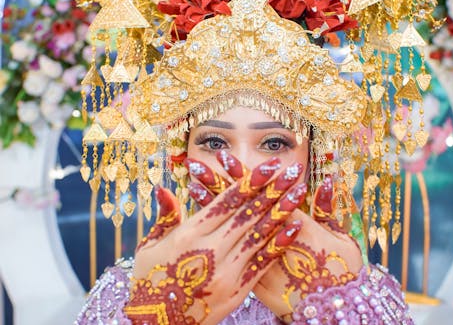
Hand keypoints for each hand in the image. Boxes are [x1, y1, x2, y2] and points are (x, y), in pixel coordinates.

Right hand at [126, 157, 304, 324]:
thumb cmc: (149, 282)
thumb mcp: (149, 247)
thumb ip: (164, 217)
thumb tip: (163, 188)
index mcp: (189, 235)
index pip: (226, 201)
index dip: (250, 181)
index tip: (269, 166)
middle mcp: (210, 250)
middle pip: (248, 214)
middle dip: (273, 190)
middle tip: (292, 171)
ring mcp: (226, 272)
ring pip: (259, 235)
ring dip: (281, 211)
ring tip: (298, 193)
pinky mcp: (236, 291)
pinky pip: (262, 263)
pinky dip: (279, 244)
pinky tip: (294, 227)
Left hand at [191, 152, 363, 321]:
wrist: (332, 311)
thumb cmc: (342, 273)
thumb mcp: (342, 239)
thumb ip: (327, 211)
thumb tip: (327, 181)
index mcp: (291, 225)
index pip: (259, 194)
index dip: (241, 174)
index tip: (223, 157)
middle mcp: (269, 242)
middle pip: (238, 208)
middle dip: (216, 184)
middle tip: (197, 165)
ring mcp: (257, 262)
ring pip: (229, 229)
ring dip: (210, 207)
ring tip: (192, 186)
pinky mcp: (250, 280)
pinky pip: (226, 252)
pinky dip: (215, 237)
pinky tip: (201, 223)